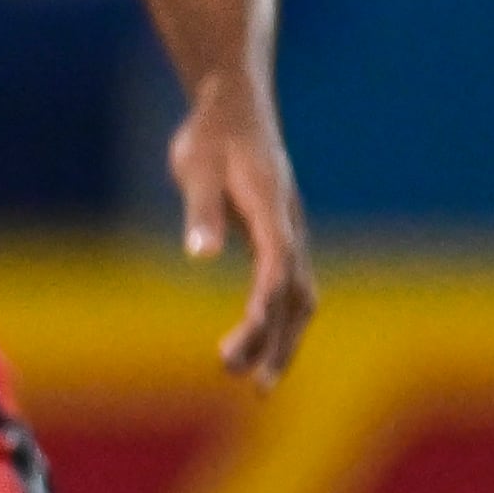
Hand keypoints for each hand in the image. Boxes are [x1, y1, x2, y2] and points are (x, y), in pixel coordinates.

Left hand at [169, 73, 315, 385]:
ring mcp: (289, 234)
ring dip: (282, 341)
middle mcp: (289, 225)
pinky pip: (288, 289)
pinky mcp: (279, 239)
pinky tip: (260, 348)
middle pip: (295, 293)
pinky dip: (280, 322)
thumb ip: (199, 211)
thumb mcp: (195, 167)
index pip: (277, 262)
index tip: (250, 336)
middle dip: (278, 341)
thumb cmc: (210, 136)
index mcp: (271, 207)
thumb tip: (198, 256)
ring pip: (298, 297)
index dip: (266, 302)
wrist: (233, 107)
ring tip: (258, 384)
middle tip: (251, 385)